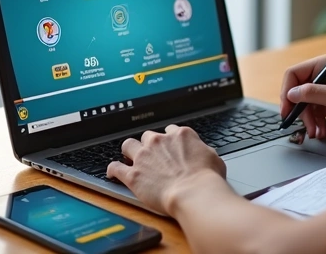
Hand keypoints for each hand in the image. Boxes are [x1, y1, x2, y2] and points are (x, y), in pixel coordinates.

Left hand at [107, 124, 227, 213]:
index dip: (169, 140)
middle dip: (149, 145)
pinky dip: (112, 169)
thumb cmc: (206, 179)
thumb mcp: (214, 158)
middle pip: (148, 136)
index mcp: (180, 135)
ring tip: (130, 158)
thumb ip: (203, 150)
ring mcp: (144, 157)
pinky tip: (112, 172)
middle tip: (152, 155)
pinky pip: (115, 168)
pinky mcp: (133, 175)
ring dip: (129, 151)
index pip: (170, 131)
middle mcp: (159, 141)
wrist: (193, 193)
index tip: (169, 147)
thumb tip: (202, 152)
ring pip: (128, 145)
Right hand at [280, 55, 325, 140]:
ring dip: (308, 119)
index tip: (286, 111)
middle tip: (305, 127)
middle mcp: (325, 73)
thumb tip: (290, 94)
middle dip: (300, 111)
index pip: (294, 74)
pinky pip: (314, 110)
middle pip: (298, 90)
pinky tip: (321, 131)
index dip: (287, 92)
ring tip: (316, 133)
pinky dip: (315, 122)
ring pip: (305, 103)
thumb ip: (312, 93)